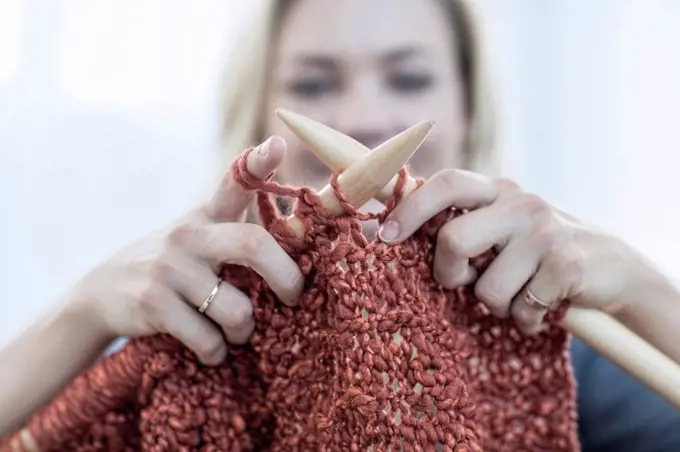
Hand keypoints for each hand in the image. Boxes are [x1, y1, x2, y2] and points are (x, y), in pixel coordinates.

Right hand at [70, 136, 303, 364]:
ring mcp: (169, 268)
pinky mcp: (153, 303)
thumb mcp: (200, 238)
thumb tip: (301, 243)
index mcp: (208, 216)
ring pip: (238, 309)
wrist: (103, 292)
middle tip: (293, 297)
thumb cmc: (173, 266)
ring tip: (239, 332)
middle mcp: (190, 235)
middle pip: (253, 245)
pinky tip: (213, 349)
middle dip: (286, 278)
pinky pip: (208, 339)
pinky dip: (217, 352)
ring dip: (245, 331)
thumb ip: (240, 235)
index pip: (235, 181)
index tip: (277, 145)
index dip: (258, 163)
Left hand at [378, 169, 648, 334]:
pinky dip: (525, 320)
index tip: (386, 236)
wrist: (613, 267)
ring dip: (496, 305)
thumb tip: (394, 229)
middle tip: (461, 281)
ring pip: (486, 288)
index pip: (444, 183)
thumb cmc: (536, 251)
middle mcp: (519, 202)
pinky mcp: (565, 263)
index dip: (410, 208)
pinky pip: (521, 309)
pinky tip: (542, 307)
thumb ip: (460, 224)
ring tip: (518, 295)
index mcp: (495, 190)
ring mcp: (545, 230)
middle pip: (453, 240)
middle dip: (448, 274)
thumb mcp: (499, 227)